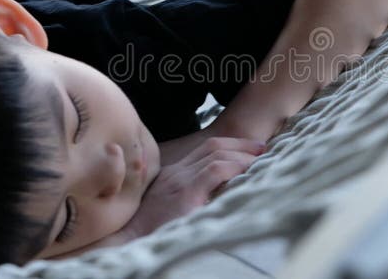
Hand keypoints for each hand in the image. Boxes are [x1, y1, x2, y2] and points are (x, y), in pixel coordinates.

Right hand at [68, 136, 264, 254]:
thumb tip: (212, 197)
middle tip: (261, 147)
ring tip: (261, 158)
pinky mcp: (186, 193)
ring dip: (243, 155)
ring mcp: (180, 180)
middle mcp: (176, 172)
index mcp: (171, 174)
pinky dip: (235, 167)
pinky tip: (248, 170)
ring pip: (217, 154)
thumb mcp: (167, 208)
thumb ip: (186, 196)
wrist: (127, 242)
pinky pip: (216, 170)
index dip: (229, 146)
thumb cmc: (147, 231)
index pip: (204, 149)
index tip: (248, 150)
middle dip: (240, 144)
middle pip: (213, 146)